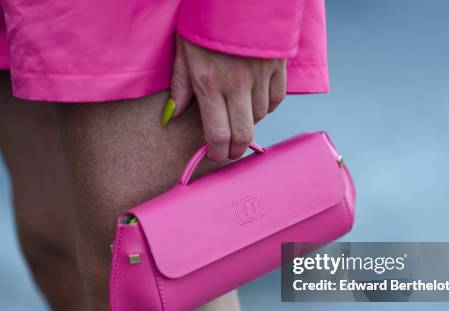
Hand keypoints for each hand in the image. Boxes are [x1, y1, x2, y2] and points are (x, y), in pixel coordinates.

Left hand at [163, 36, 285, 160]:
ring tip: (238, 117)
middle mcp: (237, 85)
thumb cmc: (205, 18)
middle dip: (234, 150)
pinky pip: (276, 99)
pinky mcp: (277, 67)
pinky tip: (256, 103)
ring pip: (260, 117)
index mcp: (210, 83)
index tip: (213, 154)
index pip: (216, 134)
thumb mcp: (184, 50)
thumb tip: (172, 115)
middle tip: (228, 150)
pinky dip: (266, 106)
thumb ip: (180, 85)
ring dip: (248, 123)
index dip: (216, 152)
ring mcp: (260, 77)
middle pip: (242, 134)